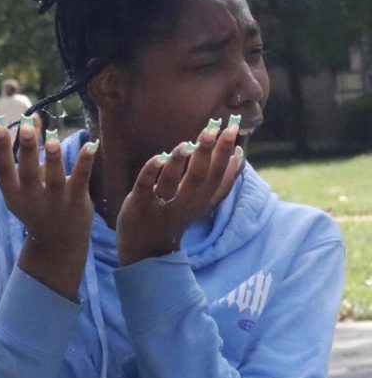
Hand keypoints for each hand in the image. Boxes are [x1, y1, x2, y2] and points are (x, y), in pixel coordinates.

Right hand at [0, 121, 96, 300]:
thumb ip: (26, 160)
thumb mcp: (23, 190)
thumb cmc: (38, 206)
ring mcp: (54, 202)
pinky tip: (90, 146)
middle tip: (27, 127)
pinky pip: (80, 180)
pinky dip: (84, 164)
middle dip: (27, 150)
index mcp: (13, 195)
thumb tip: (31, 121)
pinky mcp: (76, 202)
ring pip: (54, 179)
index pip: (3, 171)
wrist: (59, 242)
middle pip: (27, 173)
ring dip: (53, 159)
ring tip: (53, 141)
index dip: (0, 149)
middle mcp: (31, 200)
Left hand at [115, 121, 241, 265]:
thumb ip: (220, 183)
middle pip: (198, 177)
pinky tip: (157, 157)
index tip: (232, 128)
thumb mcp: (201, 203)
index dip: (225, 152)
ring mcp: (160, 205)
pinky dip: (150, 173)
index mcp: (201, 200)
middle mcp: (184, 203)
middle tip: (211, 129)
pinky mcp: (139, 205)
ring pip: (171, 182)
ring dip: (178, 163)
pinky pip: (145, 187)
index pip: (218, 175)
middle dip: (205, 153)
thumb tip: (239, 156)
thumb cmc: (176, 217)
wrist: (146, 249)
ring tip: (186, 144)